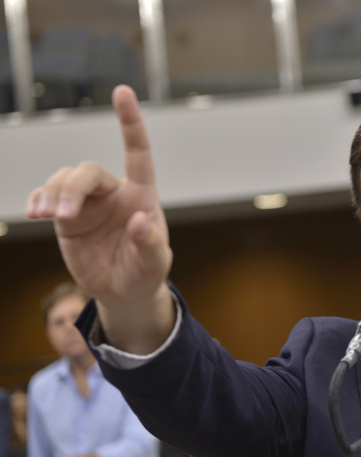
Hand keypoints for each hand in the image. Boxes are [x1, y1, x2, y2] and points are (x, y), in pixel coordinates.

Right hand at [25, 85, 174, 352]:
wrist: (123, 291)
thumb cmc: (146, 271)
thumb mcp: (155, 262)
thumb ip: (150, 242)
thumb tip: (141, 219)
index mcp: (141, 194)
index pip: (137, 152)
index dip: (130, 122)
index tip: (122, 92)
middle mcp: (113, 192)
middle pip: (86, 171)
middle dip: (71, 188)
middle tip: (62, 217)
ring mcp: (88, 203)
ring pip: (63, 180)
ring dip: (51, 194)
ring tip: (46, 216)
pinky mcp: (67, 217)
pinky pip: (46, 196)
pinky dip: (38, 200)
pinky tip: (35, 211)